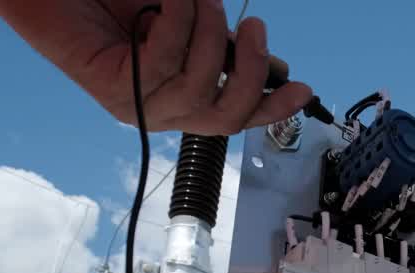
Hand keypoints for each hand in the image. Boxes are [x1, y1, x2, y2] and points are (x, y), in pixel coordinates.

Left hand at [0, 0, 312, 134]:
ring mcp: (135, 103)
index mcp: (178, 94)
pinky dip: (177, 22)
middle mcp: (159, 108)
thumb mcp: (179, 14)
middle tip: (256, 26)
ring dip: (210, 35)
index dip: (271, 108)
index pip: (234, 114)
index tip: (302, 89)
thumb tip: (261, 53)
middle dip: (252, 74)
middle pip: (225, 117)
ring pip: (199, 89)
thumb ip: (214, 36)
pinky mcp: (112, 90)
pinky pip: (164, 63)